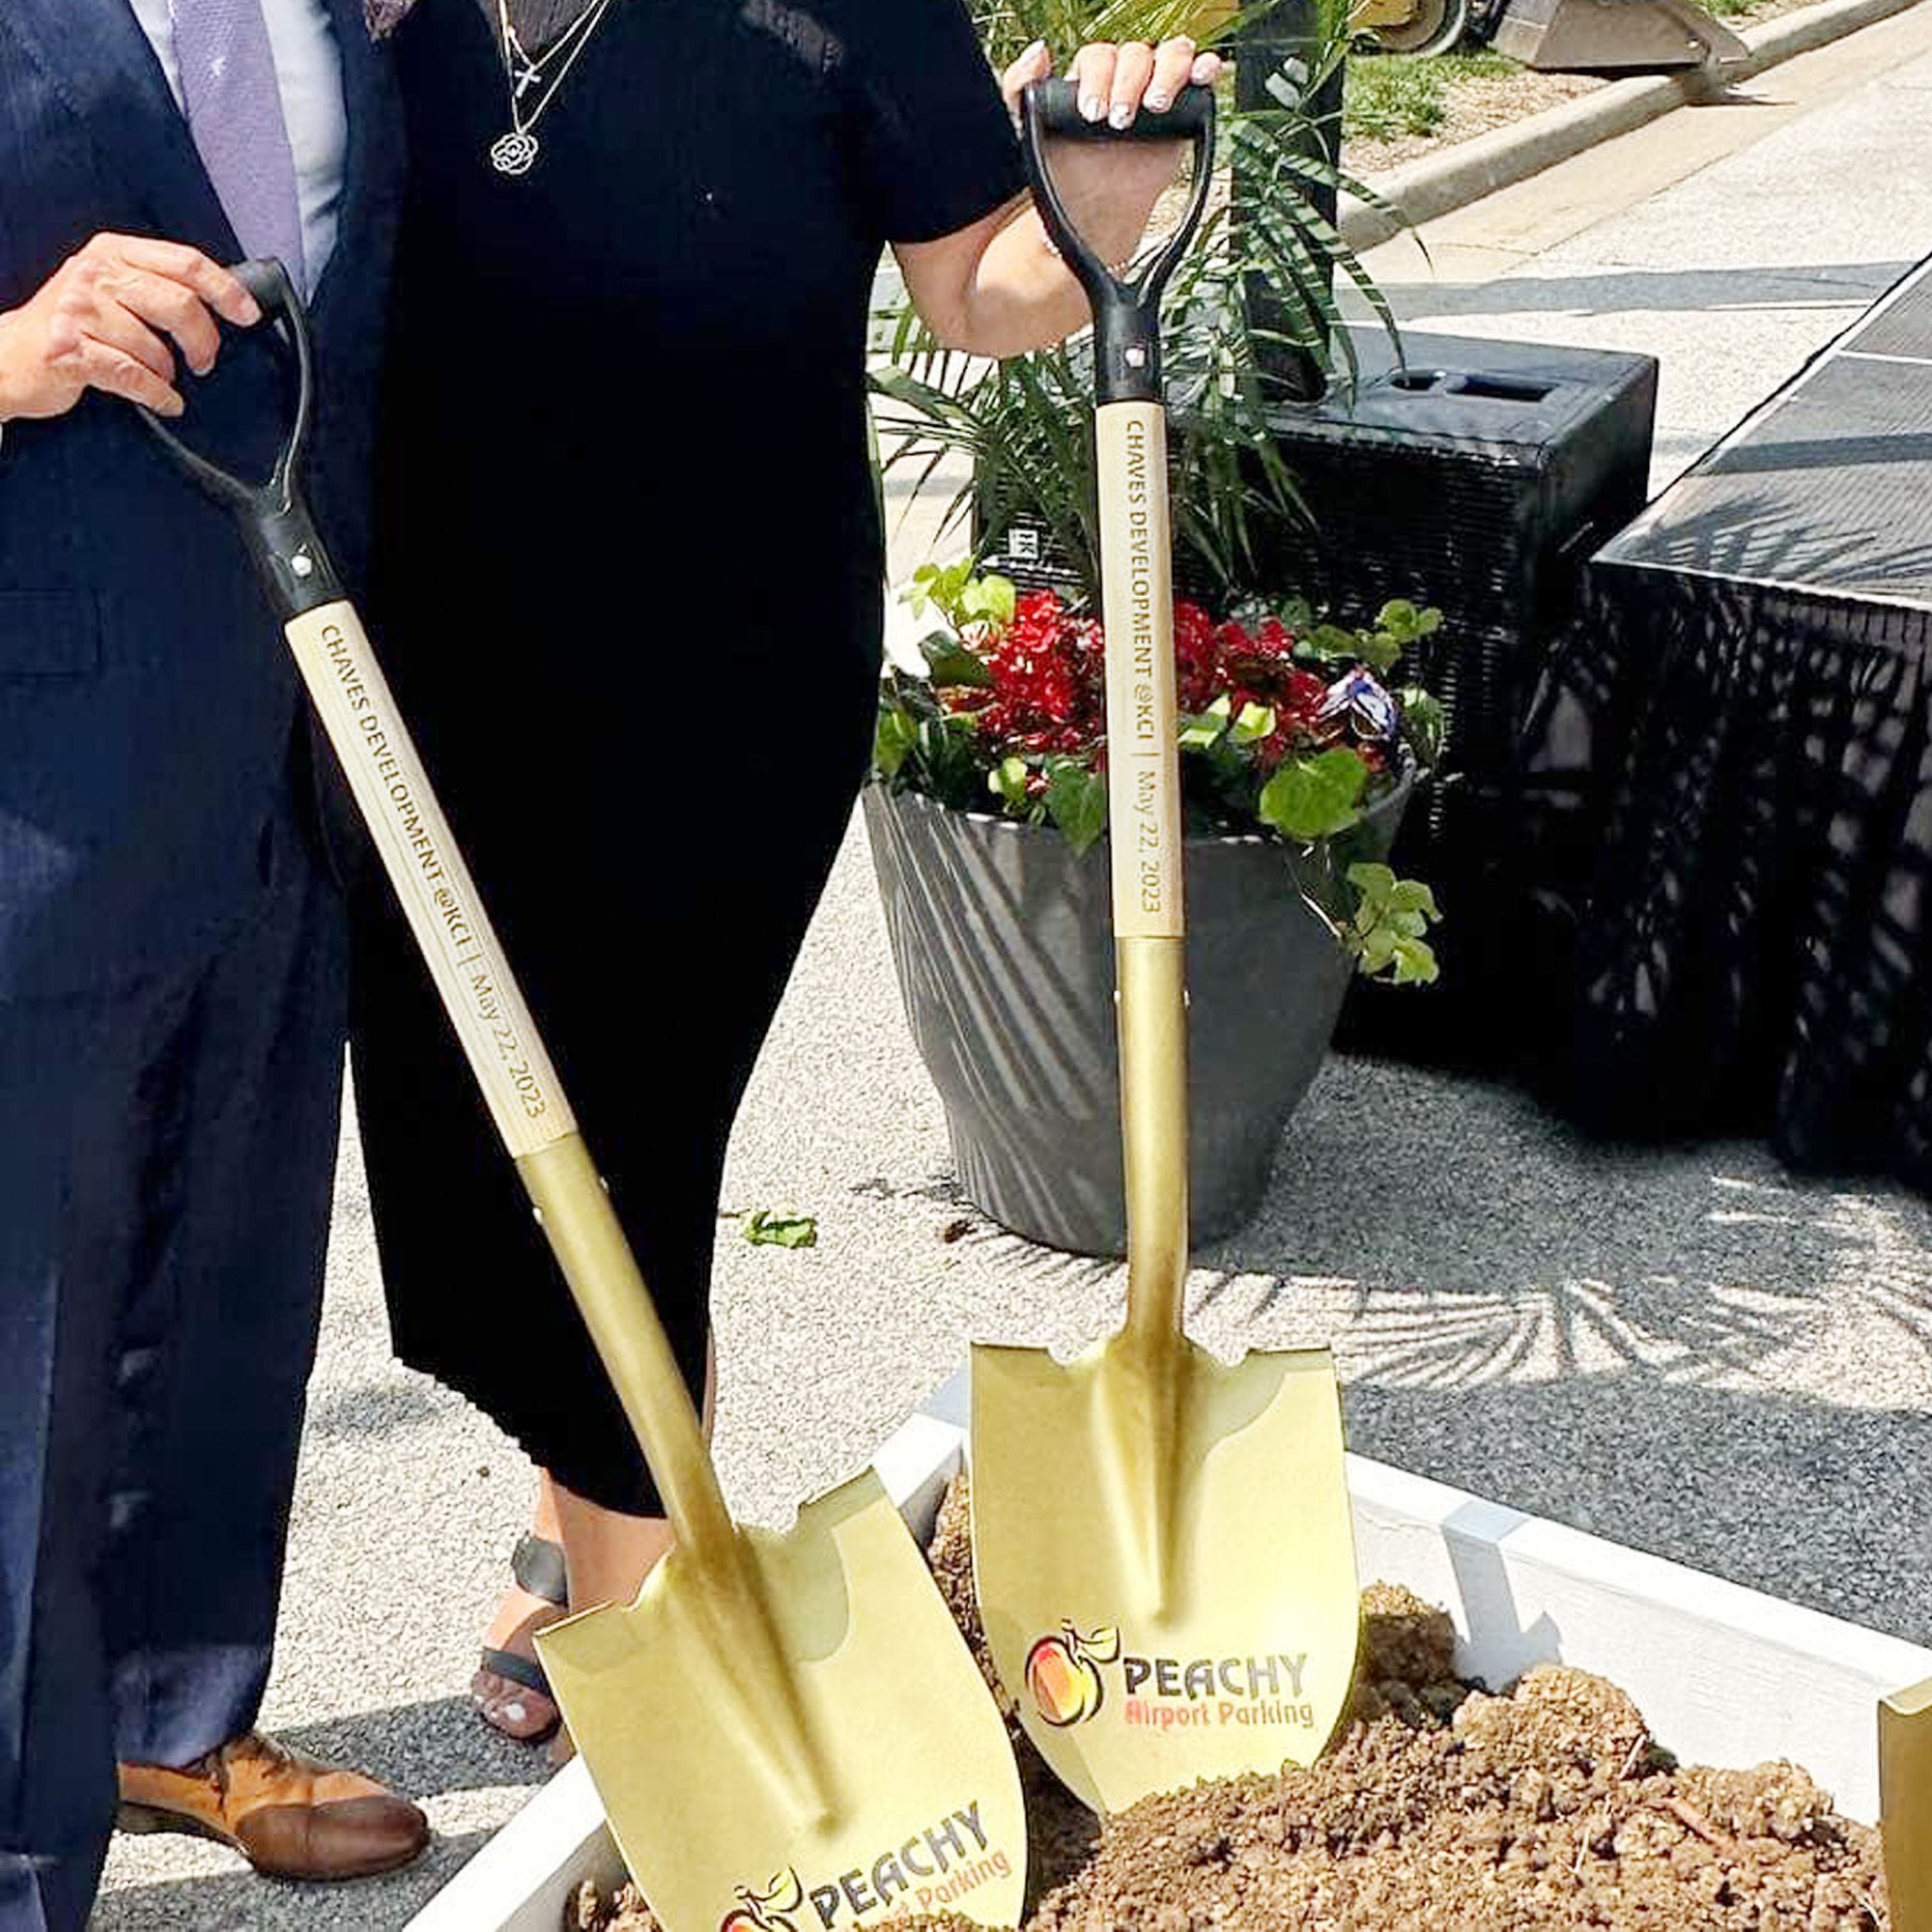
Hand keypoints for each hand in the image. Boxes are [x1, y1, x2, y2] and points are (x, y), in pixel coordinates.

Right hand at [0, 234, 259, 423]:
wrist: (8, 355)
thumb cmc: (70, 327)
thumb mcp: (109, 289)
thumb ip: (154, 286)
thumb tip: (220, 302)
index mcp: (112, 251)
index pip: (186, 262)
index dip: (226, 290)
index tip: (248, 314)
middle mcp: (94, 274)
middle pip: (181, 304)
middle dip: (204, 341)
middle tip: (204, 361)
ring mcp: (78, 311)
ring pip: (157, 347)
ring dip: (167, 372)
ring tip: (158, 376)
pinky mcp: (70, 350)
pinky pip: (136, 377)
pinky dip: (158, 395)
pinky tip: (163, 400)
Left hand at [1000, 37, 1223, 268]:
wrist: (1088, 221)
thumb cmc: (1056, 178)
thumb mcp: (1022, 132)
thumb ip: (1020, 88)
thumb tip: (1040, 49)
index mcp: (1089, 80)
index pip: (1099, 56)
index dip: (1098, 77)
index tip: (1092, 114)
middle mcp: (1123, 81)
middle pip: (1136, 54)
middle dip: (1128, 83)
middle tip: (1120, 121)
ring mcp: (1155, 94)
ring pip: (1170, 55)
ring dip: (1166, 73)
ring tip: (1154, 106)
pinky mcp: (1184, 114)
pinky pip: (1200, 77)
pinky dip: (1206, 67)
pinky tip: (1202, 77)